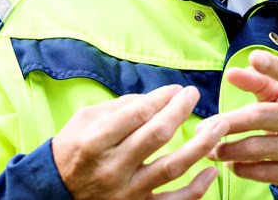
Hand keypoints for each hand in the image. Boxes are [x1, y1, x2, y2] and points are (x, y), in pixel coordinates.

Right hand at [52, 85, 228, 199]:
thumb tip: (157, 98)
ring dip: (200, 145)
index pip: (137, 113)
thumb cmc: (72, 148)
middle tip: (194, 95)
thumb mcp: (84, 120)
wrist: (58, 190)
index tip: (177, 89)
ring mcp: (126, 191)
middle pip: (156, 135)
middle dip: (180, 111)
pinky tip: (211, 171)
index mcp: (95, 141)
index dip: (162, 97)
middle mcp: (112, 167)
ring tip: (219, 126)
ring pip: (172, 167)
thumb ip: (119, 107)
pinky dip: (197, 189)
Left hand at [204, 50, 277, 196]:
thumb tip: (232, 73)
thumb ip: (256, 82)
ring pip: (259, 148)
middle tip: (201, 128)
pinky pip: (264, 172)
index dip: (273, 67)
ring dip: (228, 149)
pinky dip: (241, 168)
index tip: (254, 57)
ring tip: (210, 150)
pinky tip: (230, 164)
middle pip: (260, 116)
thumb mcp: (277, 98)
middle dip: (227, 123)